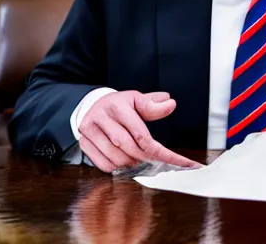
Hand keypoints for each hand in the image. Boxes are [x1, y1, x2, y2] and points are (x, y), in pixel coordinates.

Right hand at [78, 91, 198, 172]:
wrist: (93, 105)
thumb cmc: (119, 104)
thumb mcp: (137, 99)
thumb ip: (153, 105)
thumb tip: (171, 104)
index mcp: (117, 105)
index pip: (142, 135)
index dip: (161, 151)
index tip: (181, 162)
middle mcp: (100, 117)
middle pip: (129, 147)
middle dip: (145, 157)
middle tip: (154, 158)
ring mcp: (89, 131)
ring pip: (116, 158)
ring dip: (131, 162)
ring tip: (137, 157)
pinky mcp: (84, 143)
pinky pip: (103, 165)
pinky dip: (117, 167)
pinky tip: (123, 159)